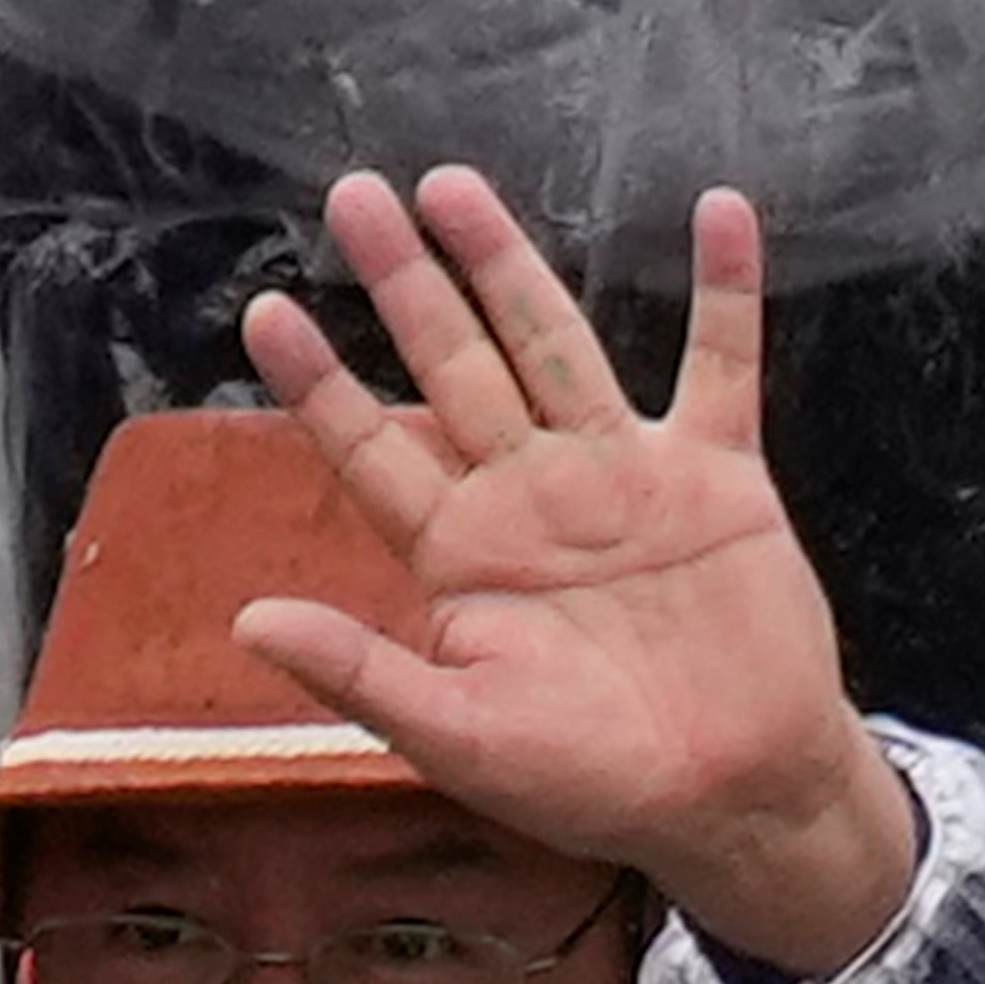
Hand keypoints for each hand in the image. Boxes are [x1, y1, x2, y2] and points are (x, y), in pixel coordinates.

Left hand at [239, 169, 920, 980]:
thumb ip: (363, 674)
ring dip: (508, 264)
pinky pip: (722, 366)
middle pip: (453, 367)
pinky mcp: (716, 477)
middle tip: (351, 196)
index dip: (320, 386)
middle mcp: (532, 496)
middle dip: (403, 284)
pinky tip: (719, 210)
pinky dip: (726, 290)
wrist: (737, 798)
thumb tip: (247, 623)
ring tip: (453, 185)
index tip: (265, 311)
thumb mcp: (462, 739)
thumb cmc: (594, 783)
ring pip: (554, 344)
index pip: (373, 452)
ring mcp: (624, 476)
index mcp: (463, 556)